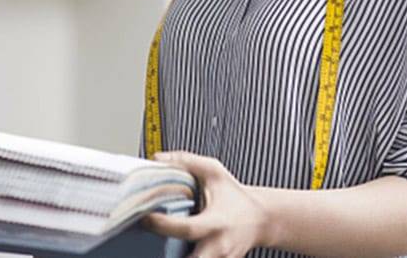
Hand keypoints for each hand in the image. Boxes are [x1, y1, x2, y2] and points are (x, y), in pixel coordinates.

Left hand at [140, 151, 269, 257]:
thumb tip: (158, 158)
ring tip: (158, 249)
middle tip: (147, 247)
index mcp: (216, 223)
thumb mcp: (215, 172)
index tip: (145, 217)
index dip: (161, 225)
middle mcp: (218, 247)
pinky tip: (172, 252)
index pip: (185, 229)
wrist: (262, 219)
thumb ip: (187, 162)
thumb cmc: (236, 196)